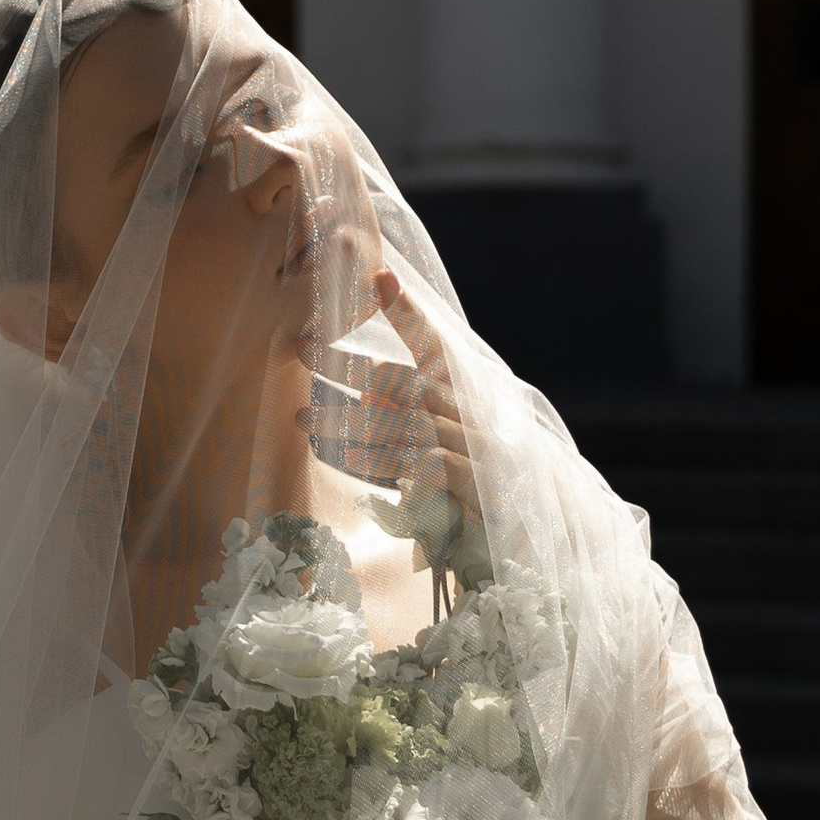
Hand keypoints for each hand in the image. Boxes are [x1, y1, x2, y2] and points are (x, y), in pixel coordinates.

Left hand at [299, 268, 478, 513]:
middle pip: (404, 378)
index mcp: (459, 398)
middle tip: (302, 347)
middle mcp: (467, 414)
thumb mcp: (429, 449)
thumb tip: (362, 393)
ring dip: (348, 420)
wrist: (516, 543)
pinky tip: (347, 458)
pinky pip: (422, 463)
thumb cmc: (463, 491)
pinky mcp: (474, 483)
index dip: (408, 313)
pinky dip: (381, 459)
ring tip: (302, 419)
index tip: (379, 277)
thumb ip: (400, 418)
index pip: (434, 345)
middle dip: (351, 362)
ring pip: (403, 422)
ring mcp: (473, 446)